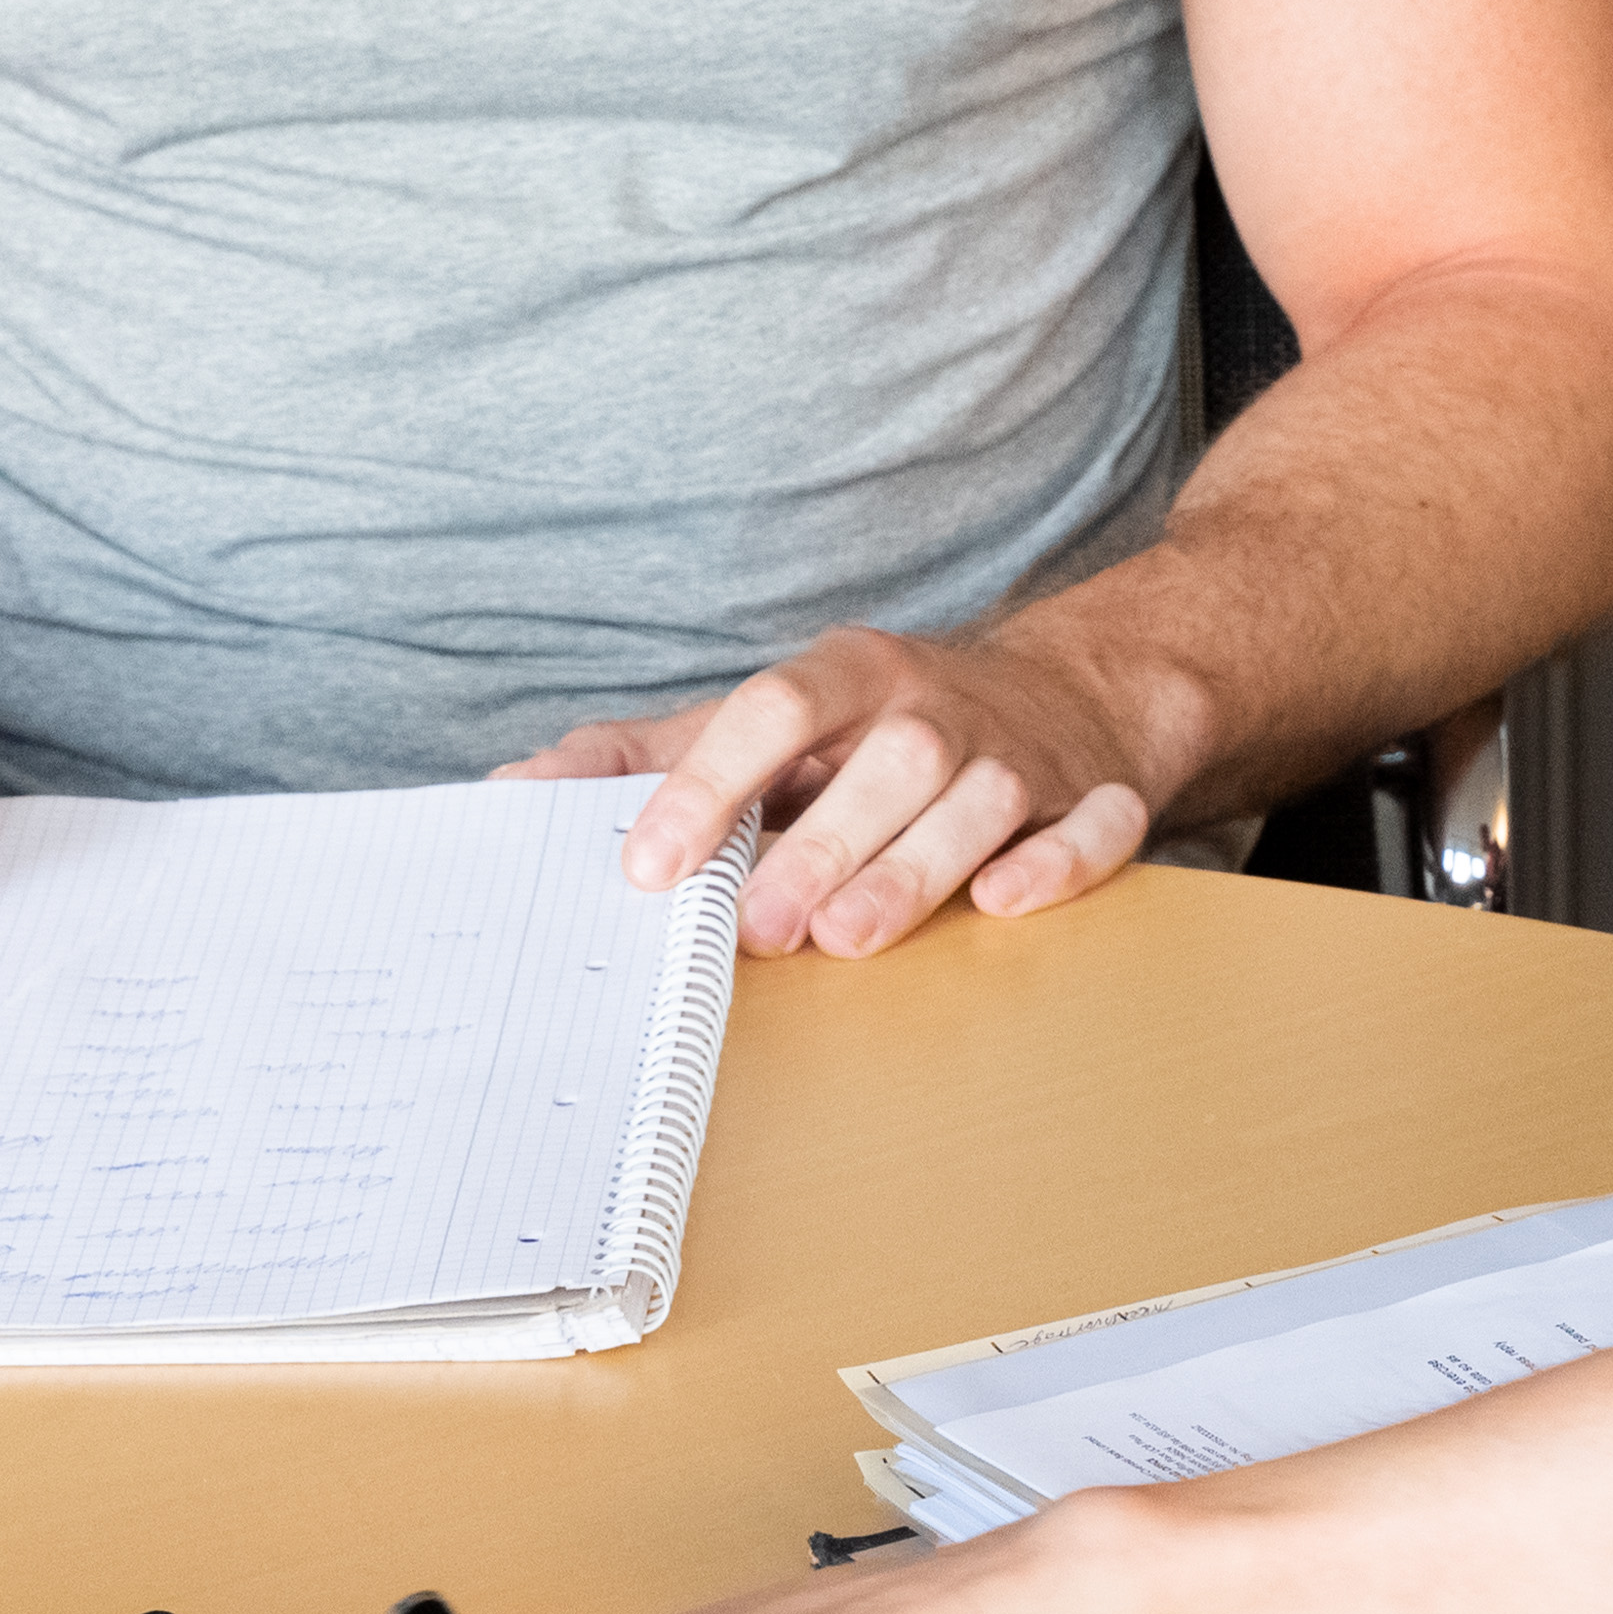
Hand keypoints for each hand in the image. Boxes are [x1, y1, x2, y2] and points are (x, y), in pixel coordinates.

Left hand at [505, 624, 1163, 957]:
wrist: (1063, 693)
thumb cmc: (880, 730)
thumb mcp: (766, 725)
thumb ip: (650, 757)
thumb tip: (520, 788)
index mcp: (850, 675)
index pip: (774, 708)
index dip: (710, 782)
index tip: (649, 863)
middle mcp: (937, 707)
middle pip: (884, 762)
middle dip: (820, 847)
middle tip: (757, 929)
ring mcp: (1021, 753)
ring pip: (978, 800)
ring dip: (914, 868)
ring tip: (848, 938)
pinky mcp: (1092, 798)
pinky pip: (1092, 826)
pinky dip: (1061, 860)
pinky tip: (1009, 901)